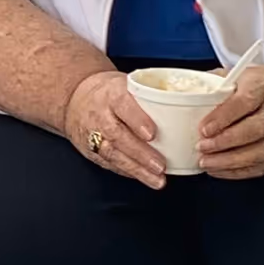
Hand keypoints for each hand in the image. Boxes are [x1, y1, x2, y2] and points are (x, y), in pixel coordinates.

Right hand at [64, 68, 169, 188]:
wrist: (75, 99)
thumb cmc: (109, 93)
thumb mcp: (126, 85)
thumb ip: (150, 96)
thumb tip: (188, 106)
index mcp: (111, 94)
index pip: (123, 105)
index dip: (137, 120)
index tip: (152, 134)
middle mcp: (100, 115)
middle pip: (118, 135)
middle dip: (140, 153)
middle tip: (160, 165)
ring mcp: (93, 134)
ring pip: (113, 154)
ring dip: (136, 169)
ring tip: (157, 179)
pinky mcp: (91, 151)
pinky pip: (109, 163)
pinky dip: (127, 172)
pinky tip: (144, 177)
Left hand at [196, 65, 263, 180]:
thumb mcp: (245, 75)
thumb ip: (218, 81)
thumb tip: (188, 89)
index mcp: (263, 89)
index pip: (244, 102)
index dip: (223, 117)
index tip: (204, 128)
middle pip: (253, 130)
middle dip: (225, 141)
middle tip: (202, 146)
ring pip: (258, 153)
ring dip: (229, 161)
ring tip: (206, 162)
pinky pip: (260, 167)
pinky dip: (237, 172)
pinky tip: (217, 170)